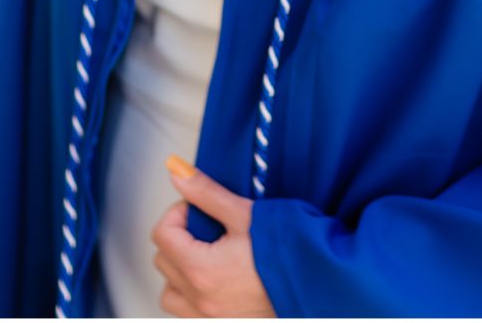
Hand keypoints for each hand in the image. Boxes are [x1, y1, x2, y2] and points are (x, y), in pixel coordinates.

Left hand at [151, 156, 275, 317]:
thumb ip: (208, 194)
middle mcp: (199, 298)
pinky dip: (190, 293)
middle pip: (163, 259)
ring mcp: (208, 316)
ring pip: (169, 291)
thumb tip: (177, 172)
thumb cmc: (289, 250)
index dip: (178, 212)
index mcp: (201, 269)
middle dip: (180, 237)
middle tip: (210, 226)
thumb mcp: (247, 214)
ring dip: (180, 270)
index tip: (200, 208)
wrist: (319, 284)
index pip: (162, 233)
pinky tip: (214, 278)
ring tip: (208, 254)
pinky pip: (185, 310)